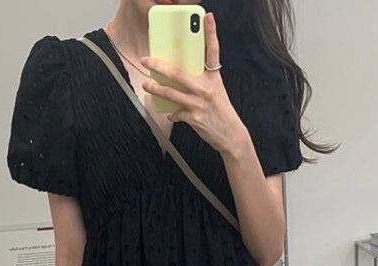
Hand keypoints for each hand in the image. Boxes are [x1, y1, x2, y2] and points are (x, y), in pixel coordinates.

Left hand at [139, 11, 249, 157]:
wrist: (230, 134)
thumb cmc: (221, 112)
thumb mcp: (216, 91)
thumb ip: (201, 81)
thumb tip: (182, 78)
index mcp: (214, 78)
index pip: (213, 52)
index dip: (211, 33)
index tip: (208, 18)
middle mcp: (206, 88)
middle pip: (178, 73)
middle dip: (159, 66)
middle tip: (147, 60)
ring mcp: (199, 103)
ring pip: (171, 93)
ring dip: (156, 89)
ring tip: (147, 84)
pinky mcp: (194, 118)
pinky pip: (175, 113)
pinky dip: (172, 114)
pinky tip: (171, 114)